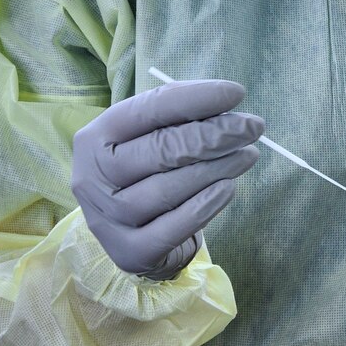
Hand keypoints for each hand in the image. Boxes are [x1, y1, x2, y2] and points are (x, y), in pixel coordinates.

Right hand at [72, 79, 263, 280]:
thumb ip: (179, 117)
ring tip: (247, 155)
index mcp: (96, 137)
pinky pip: (174, 227)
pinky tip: (229, 188)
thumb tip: (226, 101)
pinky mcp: (129, 252)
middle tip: (252, 127)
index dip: (195, 100)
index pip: (148, 110)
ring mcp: (108, 219)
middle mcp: (92, 178)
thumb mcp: (150, 138)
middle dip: (214, 135)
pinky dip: (205, 205)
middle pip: (160, 150)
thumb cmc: (147, 173)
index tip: (236, 94)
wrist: (133, 234)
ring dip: (217, 169)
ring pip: (169, 189)